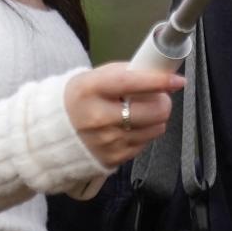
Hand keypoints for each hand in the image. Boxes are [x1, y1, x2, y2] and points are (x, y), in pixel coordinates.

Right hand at [65, 61, 182, 169]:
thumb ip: (125, 73)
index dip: (158, 81)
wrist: (54, 134)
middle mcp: (98, 117)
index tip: (178, 80)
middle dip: (162, 101)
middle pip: (153, 110)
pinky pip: (145, 143)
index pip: (131, 83)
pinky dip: (145, 132)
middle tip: (157, 96)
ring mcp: (107, 141)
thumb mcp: (93, 78)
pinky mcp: (113, 158)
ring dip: (155, 118)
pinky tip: (131, 126)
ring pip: (155, 128)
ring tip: (141, 112)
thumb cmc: (80, 100)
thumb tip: (157, 72)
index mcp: (90, 90)